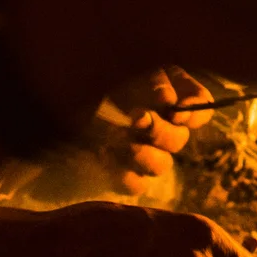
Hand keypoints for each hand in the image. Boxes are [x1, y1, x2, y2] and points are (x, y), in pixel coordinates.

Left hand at [101, 66, 212, 193]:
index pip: (199, 106)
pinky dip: (125, 174)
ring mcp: (143, 153)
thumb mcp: (128, 71)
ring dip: (146, 154)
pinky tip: (107, 157)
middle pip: (179, 139)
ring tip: (123, 143)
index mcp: (166, 96)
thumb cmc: (93, 80)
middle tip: (139, 119)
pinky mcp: (124, 174)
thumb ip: (155, 81)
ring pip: (162, 165)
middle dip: (161, 131)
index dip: (196, 111)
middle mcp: (160, 126)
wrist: (57, 103)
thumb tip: (169, 101)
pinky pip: (137, 184)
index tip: (180, 113)